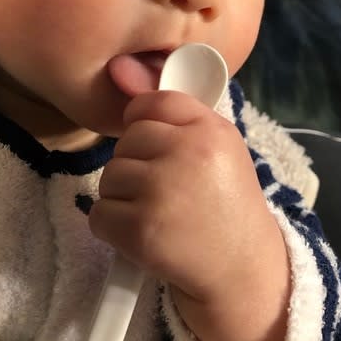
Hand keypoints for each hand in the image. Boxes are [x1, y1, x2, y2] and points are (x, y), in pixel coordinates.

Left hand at [89, 90, 290, 340]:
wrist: (241, 270)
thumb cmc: (228, 204)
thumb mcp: (219, 148)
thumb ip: (176, 113)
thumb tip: (119, 70)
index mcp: (210, 130)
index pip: (154, 102)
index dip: (146, 123)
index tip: (156, 147)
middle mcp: (188, 153)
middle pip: (127, 140)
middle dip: (136, 164)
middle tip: (162, 190)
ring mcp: (162, 191)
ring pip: (109, 176)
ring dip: (123, 197)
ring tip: (155, 213)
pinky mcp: (141, 230)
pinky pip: (99, 214)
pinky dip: (113, 228)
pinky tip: (142, 236)